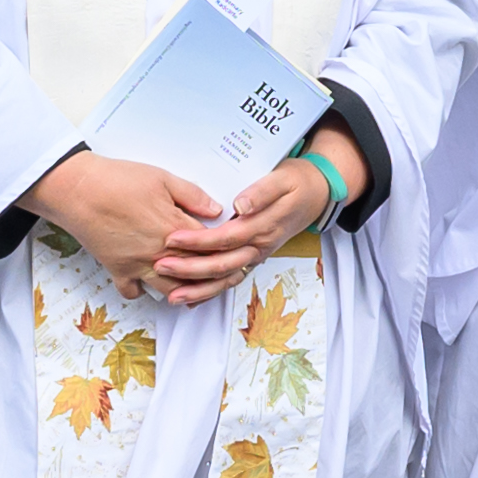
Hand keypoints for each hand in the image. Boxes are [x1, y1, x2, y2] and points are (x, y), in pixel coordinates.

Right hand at [26, 149, 236, 300]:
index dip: (229, 249)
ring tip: (198, 287)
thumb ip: (192, 195)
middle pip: (196, 275)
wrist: (76, 190)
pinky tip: (152, 283)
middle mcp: (159, 253)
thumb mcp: (162, 178)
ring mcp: (137, 265)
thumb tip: (217, 210)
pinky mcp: (117, 269)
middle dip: (216, 277)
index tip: (240, 250)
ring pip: (171, 291)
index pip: (212, 247)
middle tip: (228, 274)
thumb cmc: (117, 180)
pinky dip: (143, 291)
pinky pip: (134, 291)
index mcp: (174, 229)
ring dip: (186, 291)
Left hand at [152, 153, 337, 301]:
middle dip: (189, 269)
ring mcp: (256, 255)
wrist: (317, 193)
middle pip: (221, 264)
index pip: (225, 238)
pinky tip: (191, 298)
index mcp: (262, 227)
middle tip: (160, 265)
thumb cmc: (297, 183)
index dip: (198, 240)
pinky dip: (210, 292)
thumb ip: (261, 192)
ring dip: (198, 289)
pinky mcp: (251, 257)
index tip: (173, 238)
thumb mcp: (283, 179)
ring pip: (225, 279)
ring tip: (172, 295)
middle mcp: (259, 246)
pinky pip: (230, 279)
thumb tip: (241, 205)